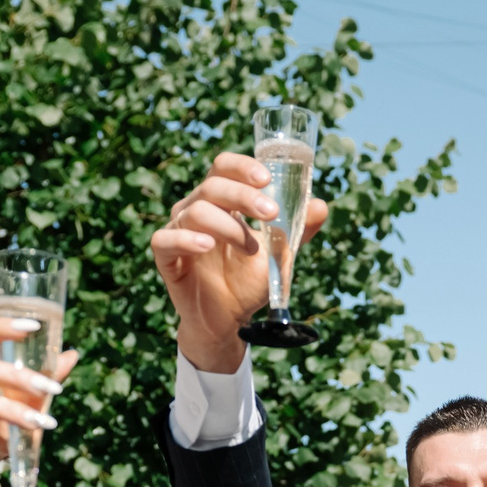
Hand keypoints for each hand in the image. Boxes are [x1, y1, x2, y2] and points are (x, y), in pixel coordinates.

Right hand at [150, 151, 329, 374]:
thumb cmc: (249, 280)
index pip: (224, 167)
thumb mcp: (279, 254)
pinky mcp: (166, 257)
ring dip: (228, 226)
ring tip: (249, 249)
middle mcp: (196, 208)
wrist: (229, 319)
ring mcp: (179, 230)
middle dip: (244, 196)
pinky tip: (207, 246)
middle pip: (212, 185)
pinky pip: (165, 239)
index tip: (266, 179)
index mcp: (222, 201)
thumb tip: (321, 206)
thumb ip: (299, 230)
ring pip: (195, 211)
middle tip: (271, 213)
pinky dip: (186, 239)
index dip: (242, 167)